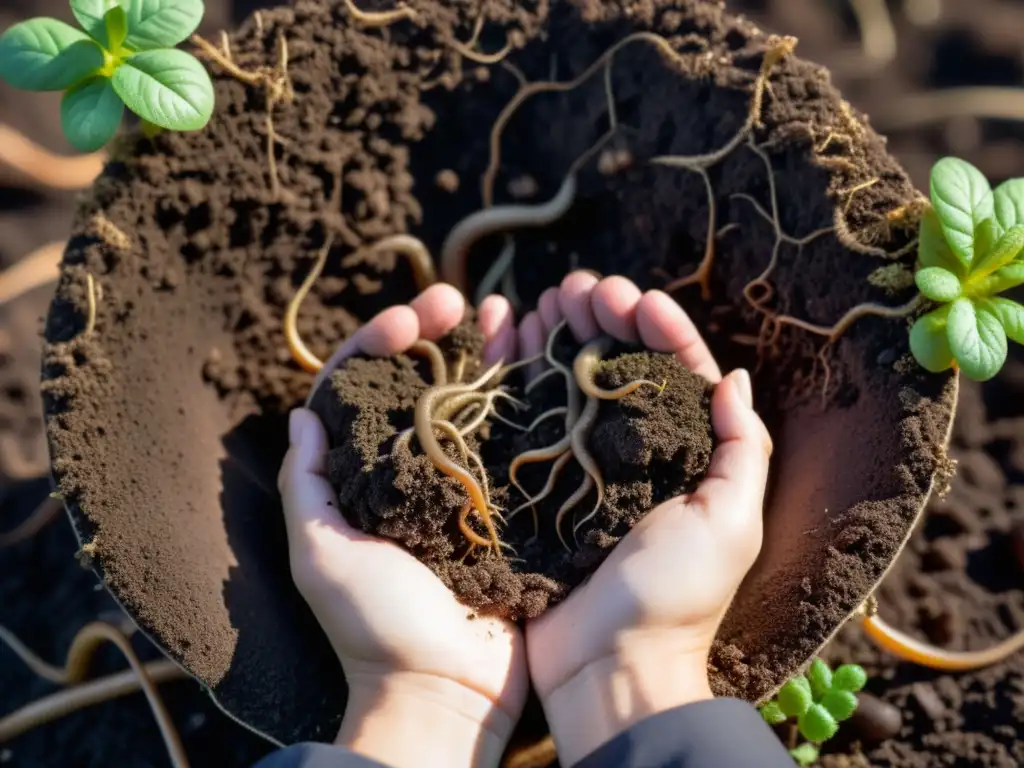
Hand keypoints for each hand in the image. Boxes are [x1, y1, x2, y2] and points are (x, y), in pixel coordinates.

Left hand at [278, 284, 526, 767]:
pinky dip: (525, 392)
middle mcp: (413, 469)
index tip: (408, 321)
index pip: (362, 388)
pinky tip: (538, 355)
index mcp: (363, 475)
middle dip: (433, 332)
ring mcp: (466, 482)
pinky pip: (517, 436)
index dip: (378, 343)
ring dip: (482, 348)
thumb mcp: (321, 555)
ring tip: (502, 308)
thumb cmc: (374, 628)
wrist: (447, 689)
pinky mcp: (511, 500)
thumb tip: (305, 413)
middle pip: (419, 380)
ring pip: (471, 396)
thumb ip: (308, 485)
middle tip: (454, 298)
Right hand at [521, 272, 772, 764]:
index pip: (679, 376)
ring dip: (564, 338)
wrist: (606, 667)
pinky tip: (515, 346)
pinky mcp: (541, 488)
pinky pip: (534, 423)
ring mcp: (585, 470)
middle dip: (606, 321)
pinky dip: (526, 382)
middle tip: (582, 287)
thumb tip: (735, 377)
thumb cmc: (675, 597)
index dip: (662, 329)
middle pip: (622, 371)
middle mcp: (636, 456)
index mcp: (687, 458)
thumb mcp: (729, 523)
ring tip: (547, 301)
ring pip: (575, 386)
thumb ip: (740, 449)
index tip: (639, 297)